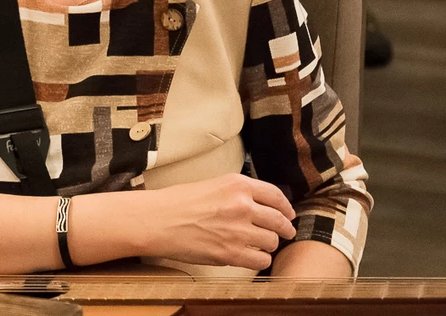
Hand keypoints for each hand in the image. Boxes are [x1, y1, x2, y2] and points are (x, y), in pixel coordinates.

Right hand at [141, 174, 296, 271]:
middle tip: (284, 233)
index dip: (286, 207)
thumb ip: (237, 193)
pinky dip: (259, 260)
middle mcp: (242, 205)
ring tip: (258, 245)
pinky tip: (250, 256)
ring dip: (268, 245)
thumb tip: (260, 205)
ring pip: (272, 242)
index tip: (289, 214)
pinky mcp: (231, 253)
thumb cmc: (177, 202)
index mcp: (237, 184)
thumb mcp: (211, 185)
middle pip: (279, 221)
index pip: (276, 196)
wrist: (157, 220)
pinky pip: (261, 260)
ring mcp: (238, 230)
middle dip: (284, 229)